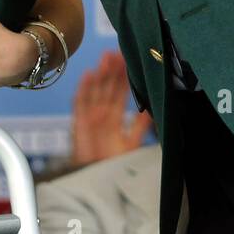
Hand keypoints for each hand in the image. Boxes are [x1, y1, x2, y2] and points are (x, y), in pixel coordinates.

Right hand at [69, 51, 153, 167]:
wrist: (98, 181)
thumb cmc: (113, 165)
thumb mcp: (132, 144)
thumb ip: (140, 127)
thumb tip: (154, 112)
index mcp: (115, 118)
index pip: (120, 93)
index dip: (124, 77)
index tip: (130, 61)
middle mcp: (102, 114)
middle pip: (107, 87)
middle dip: (112, 70)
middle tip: (118, 52)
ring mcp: (90, 116)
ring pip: (95, 90)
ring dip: (100, 73)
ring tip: (106, 57)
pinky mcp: (80, 122)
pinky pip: (80, 102)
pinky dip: (84, 88)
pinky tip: (89, 74)